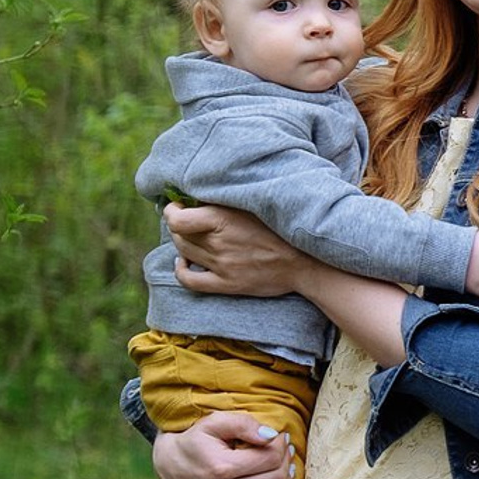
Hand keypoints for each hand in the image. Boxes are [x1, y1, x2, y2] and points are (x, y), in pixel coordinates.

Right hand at [152, 411, 294, 478]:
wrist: (170, 467)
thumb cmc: (197, 440)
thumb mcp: (215, 422)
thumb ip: (243, 424)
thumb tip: (271, 436)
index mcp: (221, 468)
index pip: (270, 458)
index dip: (281, 445)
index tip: (281, 438)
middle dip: (286, 462)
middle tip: (286, 452)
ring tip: (285, 470)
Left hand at [165, 200, 301, 295]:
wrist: (307, 261)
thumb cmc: (284, 228)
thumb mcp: (258, 204)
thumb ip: (231, 199)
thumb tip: (205, 194)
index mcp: (223, 219)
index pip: (178, 219)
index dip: (171, 211)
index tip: (177, 205)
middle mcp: (218, 243)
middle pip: (179, 235)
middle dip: (177, 224)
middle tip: (185, 218)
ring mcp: (221, 266)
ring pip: (184, 253)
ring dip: (181, 242)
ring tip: (189, 236)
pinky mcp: (227, 284)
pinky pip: (190, 281)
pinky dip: (181, 270)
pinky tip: (184, 262)